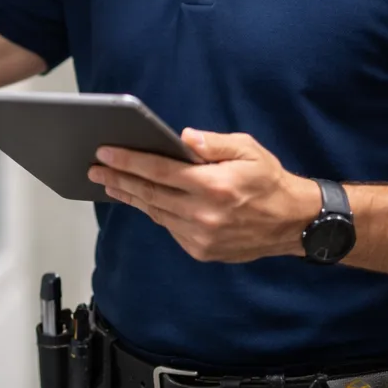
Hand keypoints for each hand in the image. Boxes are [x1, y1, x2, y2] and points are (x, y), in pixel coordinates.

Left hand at [87, 129, 321, 263]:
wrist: (293, 223)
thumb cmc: (268, 180)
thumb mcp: (248, 150)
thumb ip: (213, 143)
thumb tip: (183, 137)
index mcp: (213, 185)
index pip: (159, 170)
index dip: (128, 160)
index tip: (105, 152)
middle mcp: (203, 214)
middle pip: (149, 193)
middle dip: (118, 178)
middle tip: (94, 169)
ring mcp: (201, 236)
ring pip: (155, 213)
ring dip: (130, 196)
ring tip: (109, 183)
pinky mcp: (201, 250)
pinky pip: (169, 227)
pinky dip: (153, 212)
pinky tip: (140, 199)